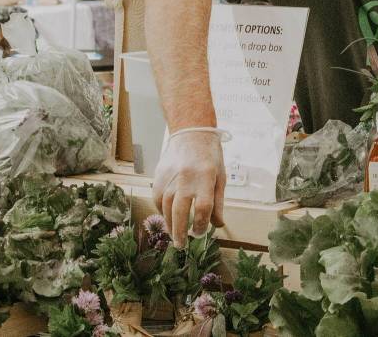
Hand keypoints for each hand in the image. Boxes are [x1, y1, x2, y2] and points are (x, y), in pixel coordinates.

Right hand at [152, 130, 226, 246]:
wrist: (190, 133)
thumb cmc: (209, 156)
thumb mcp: (220, 177)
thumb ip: (218, 202)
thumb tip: (217, 225)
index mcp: (205, 177)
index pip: (203, 207)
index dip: (202, 224)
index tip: (201, 232)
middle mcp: (185, 178)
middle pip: (180, 211)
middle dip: (180, 232)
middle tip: (181, 245)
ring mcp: (170, 177)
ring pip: (165, 207)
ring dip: (169, 224)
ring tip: (174, 236)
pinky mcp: (158, 176)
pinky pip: (157, 199)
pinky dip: (161, 211)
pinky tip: (167, 218)